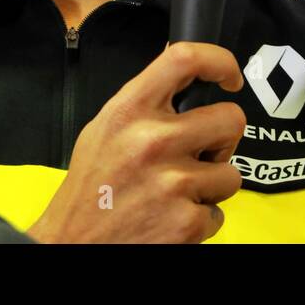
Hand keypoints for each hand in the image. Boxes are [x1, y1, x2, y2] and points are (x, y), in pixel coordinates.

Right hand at [27, 42, 245, 243]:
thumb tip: (182, 72)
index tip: (230, 79)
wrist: (73, 245)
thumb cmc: (90, 187)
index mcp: (129, 110)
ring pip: (231, 173)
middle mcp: (153, 141)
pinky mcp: (186, 222)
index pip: (185, 59)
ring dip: (211, 185)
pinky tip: (170, 218)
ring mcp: (172, 183)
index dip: (219, 61)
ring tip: (176, 192)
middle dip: (224, 139)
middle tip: (202, 153)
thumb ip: (144, 100)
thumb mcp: (104, 129)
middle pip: (231, 119)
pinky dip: (199, 219)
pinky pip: (218, 213)